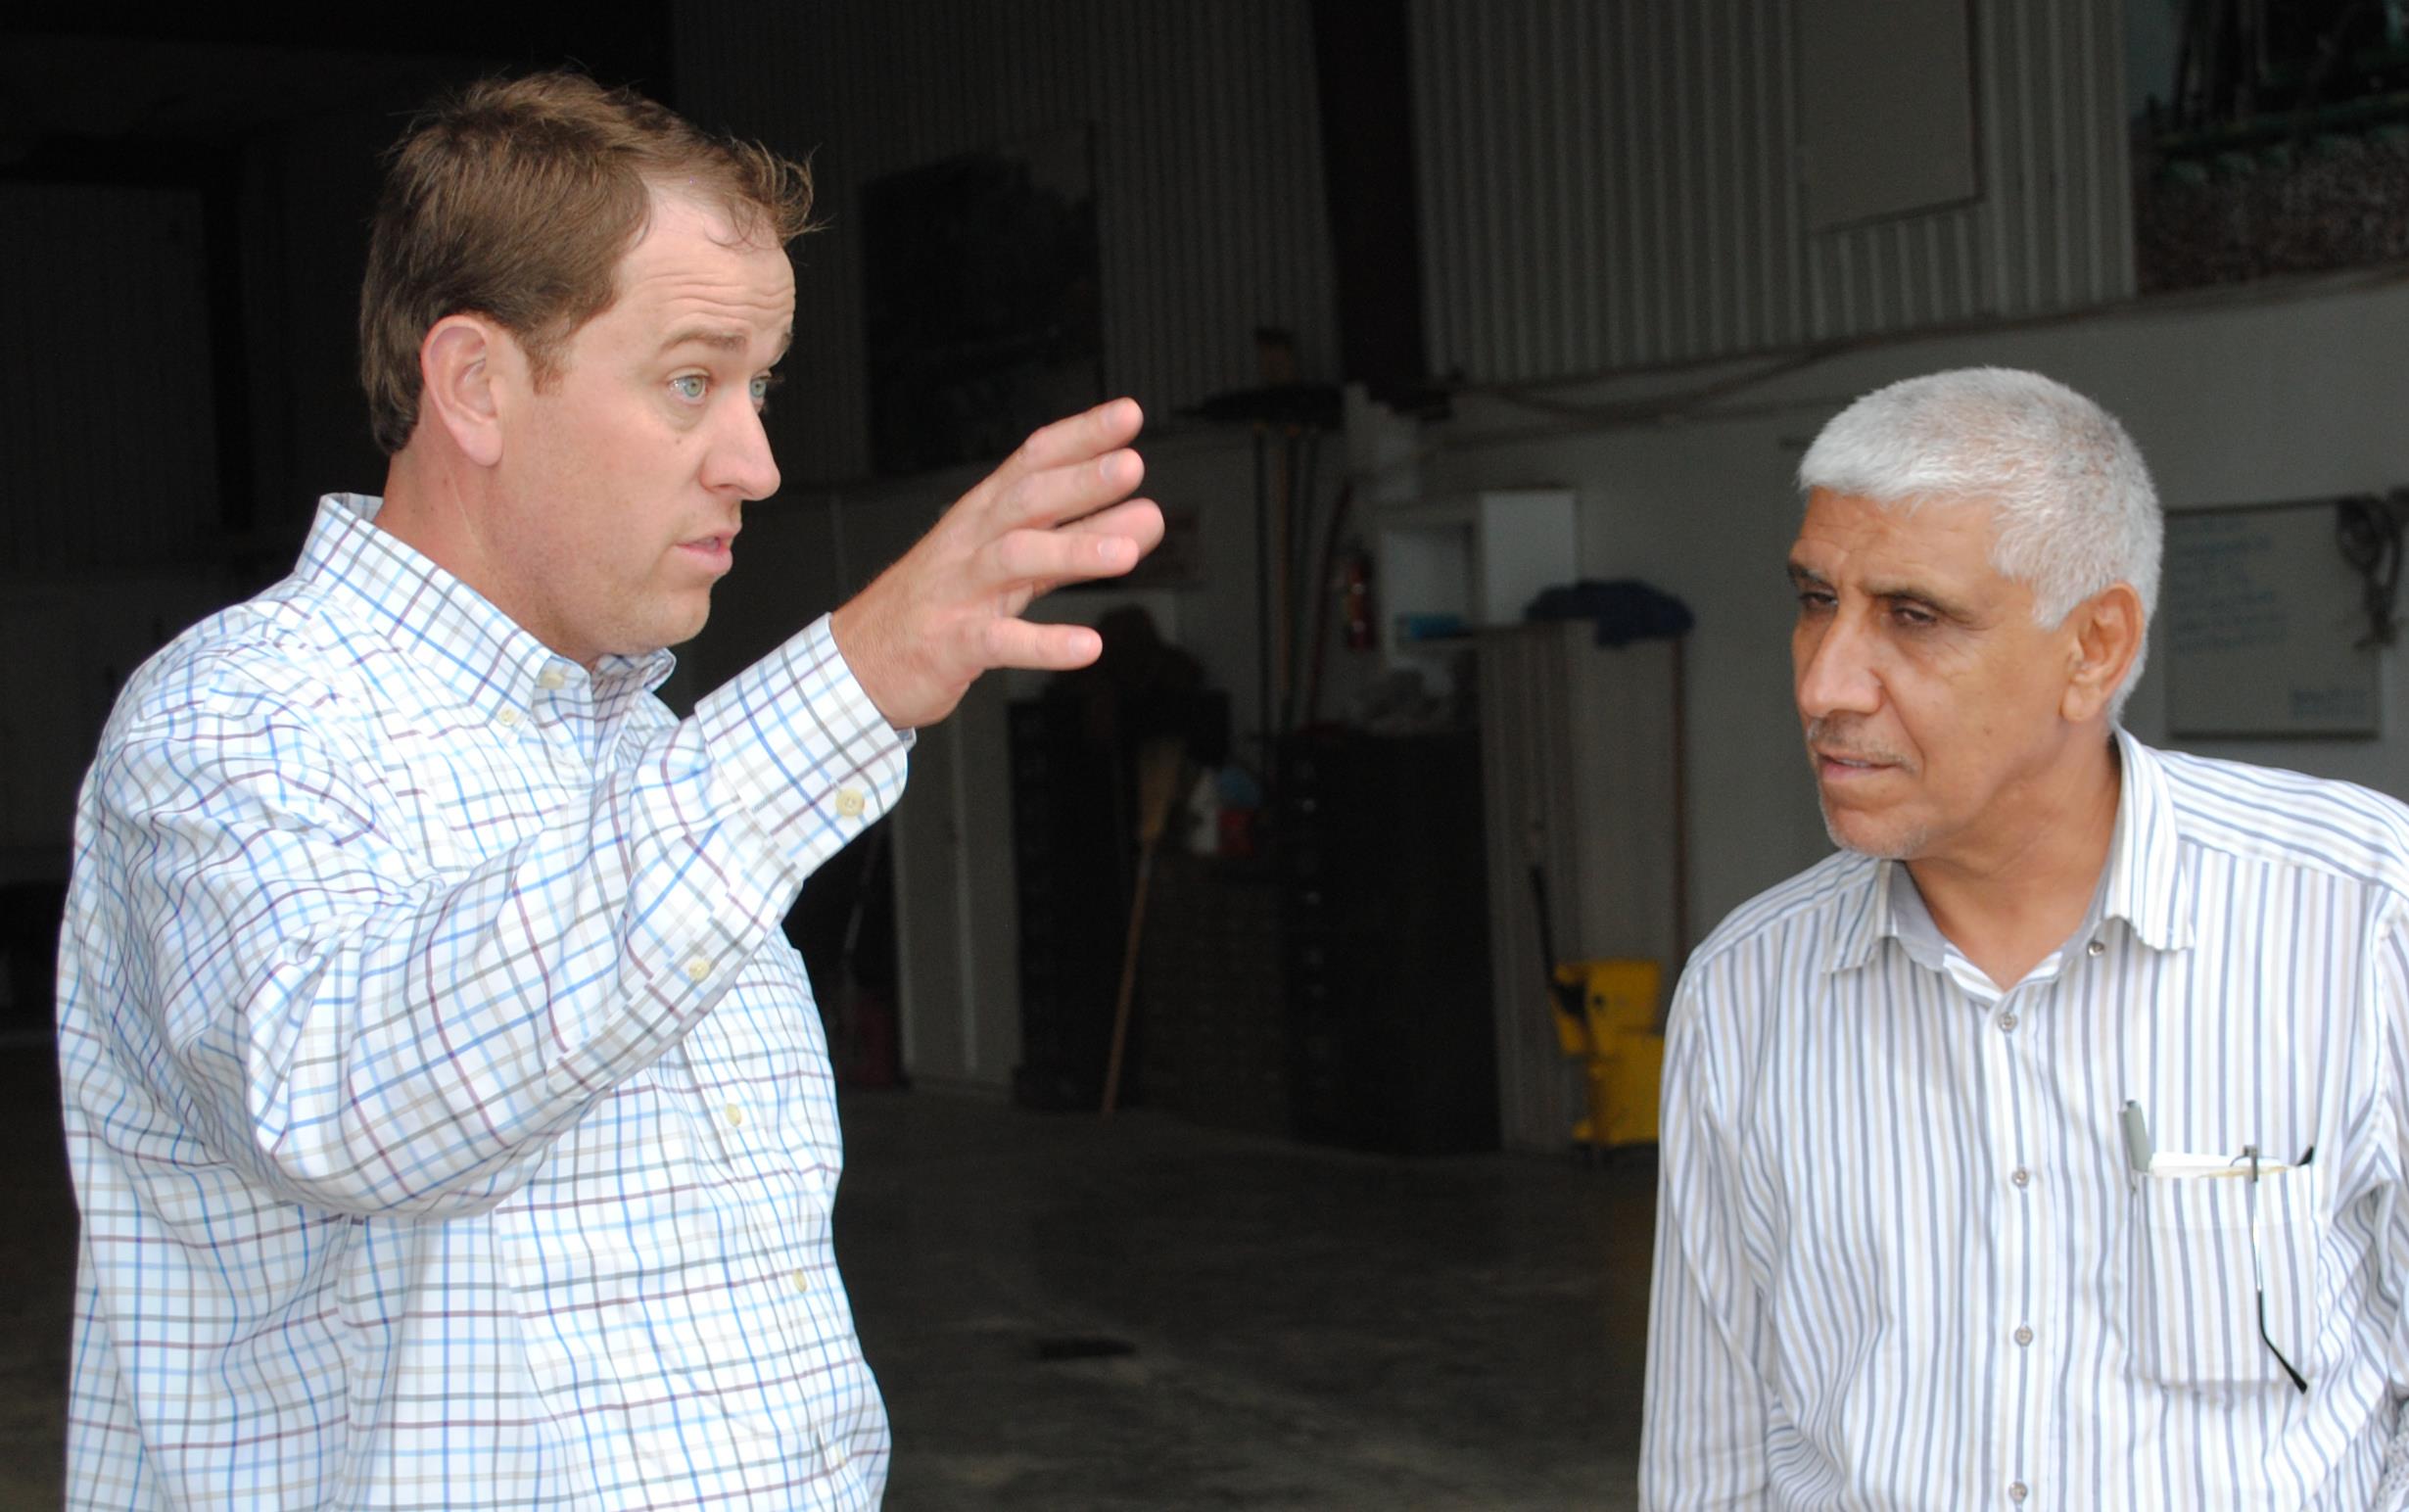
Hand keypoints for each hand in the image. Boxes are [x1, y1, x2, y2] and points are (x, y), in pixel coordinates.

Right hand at [830, 398, 1163, 728]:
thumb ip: (1079, 541)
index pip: (1032, 462)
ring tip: (1125, 554)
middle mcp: (970, 544)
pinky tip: (1086, 646)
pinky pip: (997, 639)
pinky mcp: (951, 644)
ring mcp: (958, 592)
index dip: (1079, 436)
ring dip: (1070, 550)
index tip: (1128, 415)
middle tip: (1131, 467)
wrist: (860, 661)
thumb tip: (1148, 518)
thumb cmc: (941, 605)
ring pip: (1012, 559)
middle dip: (1078, 481)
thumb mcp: (1014, 568)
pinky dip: (1043, 644)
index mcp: (983, 516)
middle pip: (1024, 500)